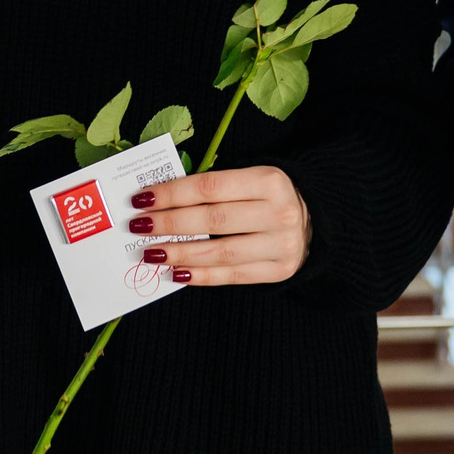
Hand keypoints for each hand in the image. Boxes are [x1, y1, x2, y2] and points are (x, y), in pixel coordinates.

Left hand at [131, 165, 311, 285]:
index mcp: (268, 180)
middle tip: (138, 227)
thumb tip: (162, 201)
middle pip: (212, 220)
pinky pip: (233, 275)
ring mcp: (281, 245)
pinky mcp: (280, 270)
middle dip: (170, 224)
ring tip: (151, 253)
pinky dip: (202, 275)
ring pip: (221, 252)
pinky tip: (177, 273)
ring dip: (180, 253)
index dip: (172, 194)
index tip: (142, 199)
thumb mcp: (250, 177)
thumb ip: (214, 187)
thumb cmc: (268, 194)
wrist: (315, 219)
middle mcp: (278, 212)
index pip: (209, 188)